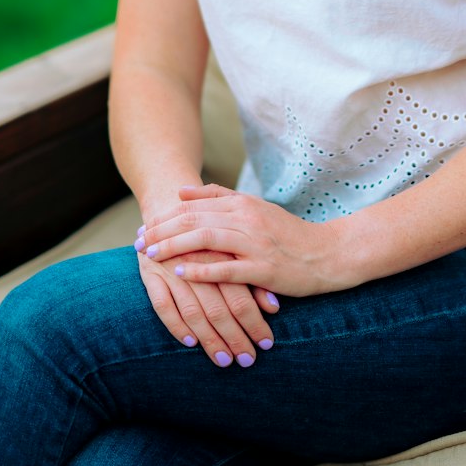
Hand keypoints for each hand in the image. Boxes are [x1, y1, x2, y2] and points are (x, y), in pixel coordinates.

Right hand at [136, 243, 279, 367]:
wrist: (167, 206)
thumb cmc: (209, 235)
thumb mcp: (232, 250)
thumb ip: (252, 278)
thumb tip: (274, 307)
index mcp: (221, 254)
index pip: (241, 296)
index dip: (254, 322)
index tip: (266, 345)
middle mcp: (197, 263)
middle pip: (219, 308)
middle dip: (235, 337)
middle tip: (247, 360)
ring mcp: (171, 270)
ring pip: (193, 311)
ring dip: (209, 339)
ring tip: (224, 360)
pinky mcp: (149, 275)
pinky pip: (162, 305)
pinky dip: (175, 325)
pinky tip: (190, 342)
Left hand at [142, 185, 342, 297]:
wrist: (328, 254)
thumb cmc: (288, 234)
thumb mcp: (255, 208)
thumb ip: (219, 197)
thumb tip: (181, 191)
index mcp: (242, 204)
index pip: (193, 206)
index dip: (165, 217)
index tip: (144, 227)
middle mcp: (246, 219)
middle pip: (194, 220)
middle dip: (161, 231)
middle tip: (137, 242)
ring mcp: (255, 243)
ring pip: (205, 240)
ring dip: (173, 247)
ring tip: (150, 256)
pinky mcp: (264, 268)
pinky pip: (227, 269)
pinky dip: (202, 270)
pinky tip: (181, 274)